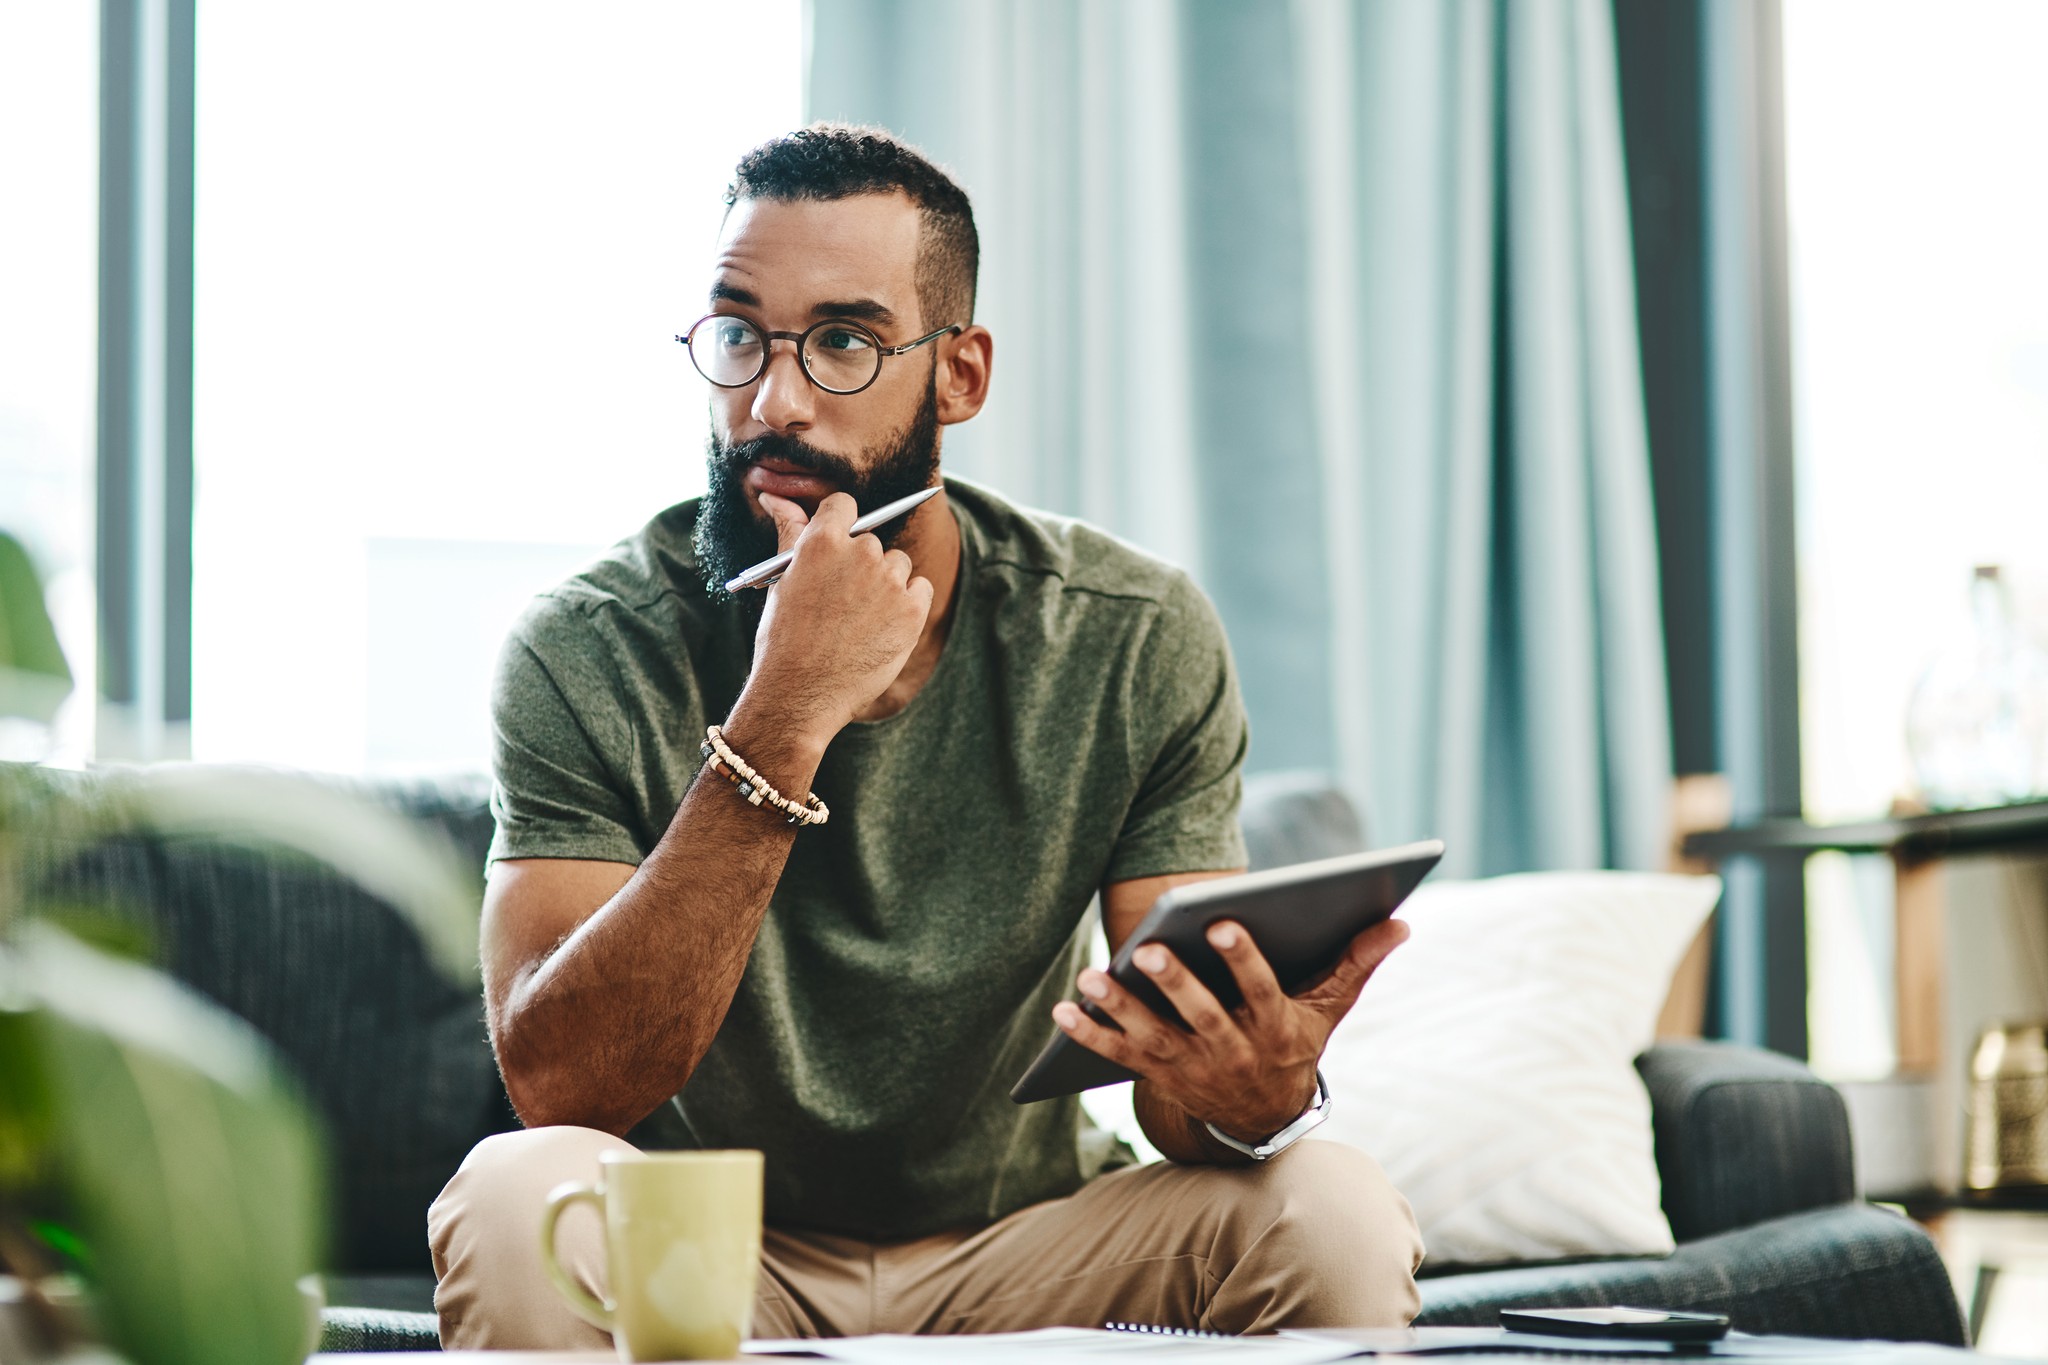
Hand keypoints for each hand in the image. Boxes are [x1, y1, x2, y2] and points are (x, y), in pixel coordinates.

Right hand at [745, 491, 933, 742]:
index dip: (841, 526)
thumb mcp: (782, 580)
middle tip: (842, 603)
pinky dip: (908, 604)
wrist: (800, 695)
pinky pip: (921, 588)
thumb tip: (773, 495)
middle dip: (860, 566)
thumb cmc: (784, 639)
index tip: (837, 550)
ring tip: (860, 621)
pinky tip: (883, 628)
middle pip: (871, 541)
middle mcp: (860, 553)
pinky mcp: (913, 609)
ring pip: (898, 565)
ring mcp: (890, 581)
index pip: (844, 506)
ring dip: (885, 585)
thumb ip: (789, 532)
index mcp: (822, 541)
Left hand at [1052, 917, 1408, 1142]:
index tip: (1221, 922)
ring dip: (1121, 1009)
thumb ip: (1356, 963)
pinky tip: (1063, 1011)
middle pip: (1202, 1017)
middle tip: (1150, 948)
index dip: (1242, 959)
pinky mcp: (1159, 1076)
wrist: (1264, 1119)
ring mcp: (1192, 1068)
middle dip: (1176, 984)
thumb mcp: (1328, 1010)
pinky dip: (1091, 1036)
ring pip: (1153, 1038)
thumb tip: (1399, 921)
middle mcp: (1232, 1052)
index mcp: (1274, 1029)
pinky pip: (1120, 1057)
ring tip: (1092, 976)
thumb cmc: (1295, 1042)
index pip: (1260, 992)